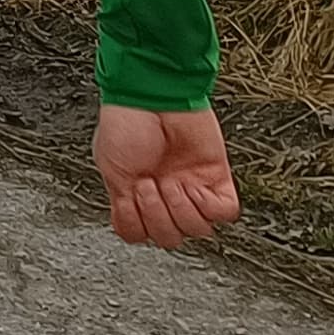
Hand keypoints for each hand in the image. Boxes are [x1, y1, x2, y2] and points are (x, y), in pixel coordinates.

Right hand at [94, 106, 239, 249]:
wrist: (152, 96)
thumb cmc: (125, 123)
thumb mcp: (110, 170)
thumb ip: (122, 209)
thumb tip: (134, 231)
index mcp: (138, 195)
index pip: (141, 234)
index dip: (138, 223)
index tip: (132, 197)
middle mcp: (165, 194)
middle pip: (170, 238)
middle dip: (158, 214)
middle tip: (151, 184)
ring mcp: (192, 187)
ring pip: (197, 230)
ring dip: (181, 208)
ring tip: (171, 181)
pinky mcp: (217, 177)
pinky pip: (223, 212)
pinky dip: (208, 205)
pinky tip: (193, 186)